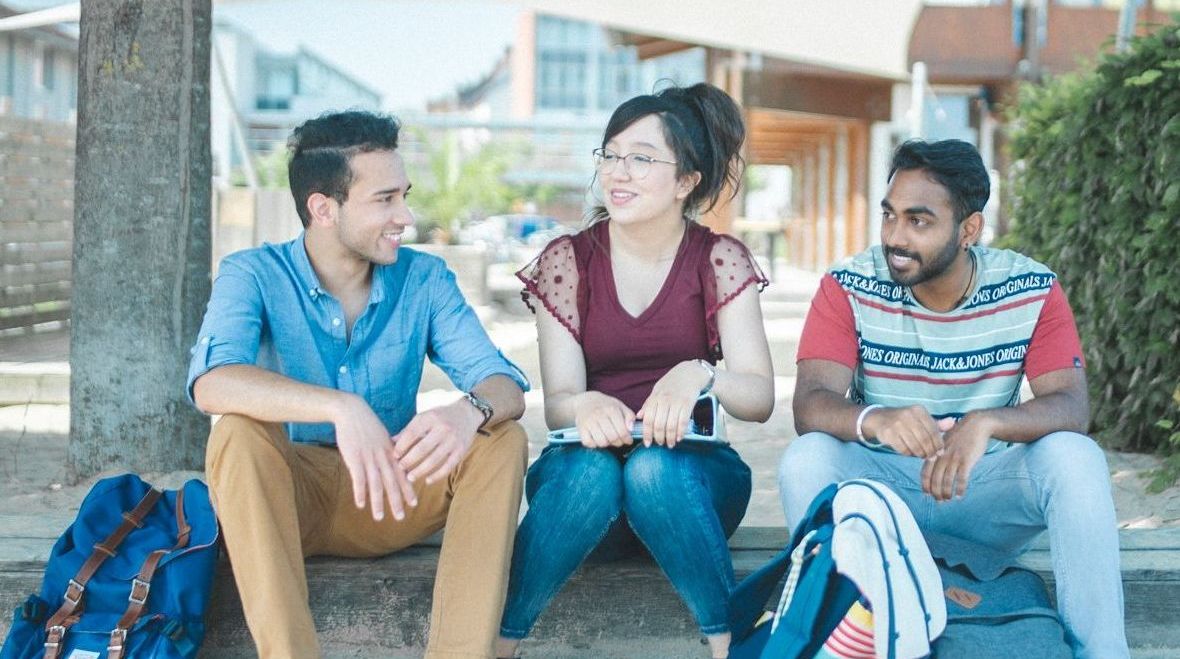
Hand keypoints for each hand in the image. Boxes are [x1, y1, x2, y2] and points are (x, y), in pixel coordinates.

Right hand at [332, 394, 416, 521]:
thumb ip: (389, 451)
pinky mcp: (354, 458)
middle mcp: (383, 457)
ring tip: (379, 518)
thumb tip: (395, 462)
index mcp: (391, 453)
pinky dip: (360, 492)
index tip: (414, 504)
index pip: (402, 475)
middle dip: (396, 501)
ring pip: (376, 484)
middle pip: (392, 483)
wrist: (352, 411)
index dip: (407, 489)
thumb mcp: (382, 438)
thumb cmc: (367, 425)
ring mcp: (369, 458)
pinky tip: (361, 505)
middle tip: (400, 518)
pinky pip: (358, 478)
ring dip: (378, 503)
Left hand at [393, 399, 482, 484]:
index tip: (394, 456)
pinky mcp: (461, 450)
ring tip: (410, 477)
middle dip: (409, 460)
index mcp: (430, 418)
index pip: (412, 433)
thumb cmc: (440, 416)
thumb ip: (408, 429)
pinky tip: (428, 480)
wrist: (467, 413)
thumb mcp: (424, 417)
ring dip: (420, 471)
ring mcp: (453, 440)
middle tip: (400, 468)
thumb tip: (391, 442)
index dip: (402, 446)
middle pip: (422, 448)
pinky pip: (448, 466)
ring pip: (434, 459)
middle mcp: (443, 428)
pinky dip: (437, 475)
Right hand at [573, 392, 636, 448]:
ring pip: (601, 442)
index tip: (628, 440)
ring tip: (608, 438)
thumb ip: (629, 417)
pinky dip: (594, 444)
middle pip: (613, 438)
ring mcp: (589, 422)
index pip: (622, 431)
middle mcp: (599, 415)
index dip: (627, 439)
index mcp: (611, 409)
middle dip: (618, 442)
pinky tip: (597, 439)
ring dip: (607, 443)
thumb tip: (631, 429)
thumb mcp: (620, 406)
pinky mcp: (581, 428)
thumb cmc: (605, 406)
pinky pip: (588, 443)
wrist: (585, 401)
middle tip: (618, 440)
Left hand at [637, 360, 709, 448]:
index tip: (647, 443)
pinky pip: (683, 422)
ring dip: (670, 438)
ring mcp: (676, 402)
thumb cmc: (672, 382)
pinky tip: (679, 438)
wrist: (691, 372)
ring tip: (670, 444)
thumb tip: (639, 416)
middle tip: (660, 444)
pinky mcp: (688, 404)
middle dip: (658, 438)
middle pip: (658, 425)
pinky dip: (680, 432)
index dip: (646, 434)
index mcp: (655, 397)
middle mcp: (664, 400)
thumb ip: (648, 403)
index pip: (647, 419)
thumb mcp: (657, 390)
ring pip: (670, 425)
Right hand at [860, 405, 950, 457]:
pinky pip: (903, 449)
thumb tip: (953, 422)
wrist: (879, 419)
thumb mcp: (920, 419)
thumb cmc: (905, 421)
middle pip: (924, 439)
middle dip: (930, 451)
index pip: (933, 430)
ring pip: (914, 445)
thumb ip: (936, 424)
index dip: (938, 443)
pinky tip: (910, 452)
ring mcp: (896, 423)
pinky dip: (908, 453)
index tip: (940, 452)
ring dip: (920, 454)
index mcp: (918, 410)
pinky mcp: (888, 433)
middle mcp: (908, 414)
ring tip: (921, 455)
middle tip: (931, 457)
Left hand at [921, 412, 993, 500]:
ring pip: (947, 481)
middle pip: (935, 480)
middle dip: (936, 493)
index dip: (925, 485)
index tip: (926, 495)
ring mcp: (954, 458)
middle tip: (939, 501)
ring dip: (947, 493)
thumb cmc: (959, 435)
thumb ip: (937, 454)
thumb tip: (933, 470)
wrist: (976, 424)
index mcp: (934, 452)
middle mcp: (942, 456)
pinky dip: (960, 489)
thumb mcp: (943, 441)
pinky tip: (960, 496)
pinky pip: (961, 479)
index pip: (925, 472)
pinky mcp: (966, 460)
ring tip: (948, 500)